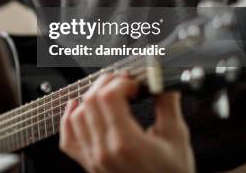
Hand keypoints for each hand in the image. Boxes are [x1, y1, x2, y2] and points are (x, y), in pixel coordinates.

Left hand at [59, 73, 194, 172]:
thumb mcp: (177, 138)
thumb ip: (167, 104)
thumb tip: (162, 81)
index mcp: (126, 143)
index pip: (108, 97)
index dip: (120, 83)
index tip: (134, 83)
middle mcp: (104, 151)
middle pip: (91, 101)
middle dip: (107, 84)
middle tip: (123, 82)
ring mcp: (93, 158)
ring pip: (77, 116)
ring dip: (91, 98)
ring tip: (108, 93)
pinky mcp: (89, 164)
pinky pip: (68, 139)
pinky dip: (68, 119)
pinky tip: (76, 106)